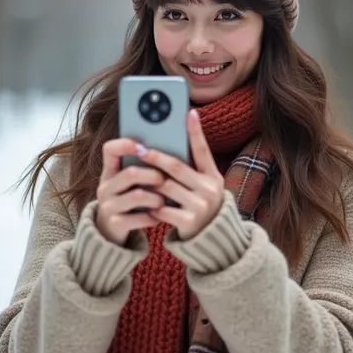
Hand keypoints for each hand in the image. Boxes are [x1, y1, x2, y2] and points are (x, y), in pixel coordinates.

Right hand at [96, 138, 164, 244]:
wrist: (108, 236)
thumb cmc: (126, 205)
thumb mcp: (126, 187)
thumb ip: (139, 171)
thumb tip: (165, 154)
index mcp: (109, 174)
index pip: (110, 150)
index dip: (126, 144)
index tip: (143, 147)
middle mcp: (105, 188)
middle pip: (131, 173)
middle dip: (153, 175)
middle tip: (164, 180)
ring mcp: (108, 206)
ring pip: (138, 195)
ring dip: (157, 198)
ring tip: (163, 202)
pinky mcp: (115, 224)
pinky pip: (140, 217)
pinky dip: (154, 217)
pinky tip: (158, 217)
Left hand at [136, 109, 223, 240]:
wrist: (210, 240)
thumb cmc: (199, 206)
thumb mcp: (202, 186)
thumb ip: (190, 170)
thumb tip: (167, 146)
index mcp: (213, 176)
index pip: (203, 150)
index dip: (196, 131)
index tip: (189, 112)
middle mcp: (210, 188)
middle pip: (176, 167)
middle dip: (155, 157)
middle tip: (139, 149)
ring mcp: (201, 205)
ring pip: (165, 187)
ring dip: (150, 184)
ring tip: (139, 181)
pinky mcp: (190, 221)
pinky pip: (162, 208)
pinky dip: (153, 207)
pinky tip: (148, 207)